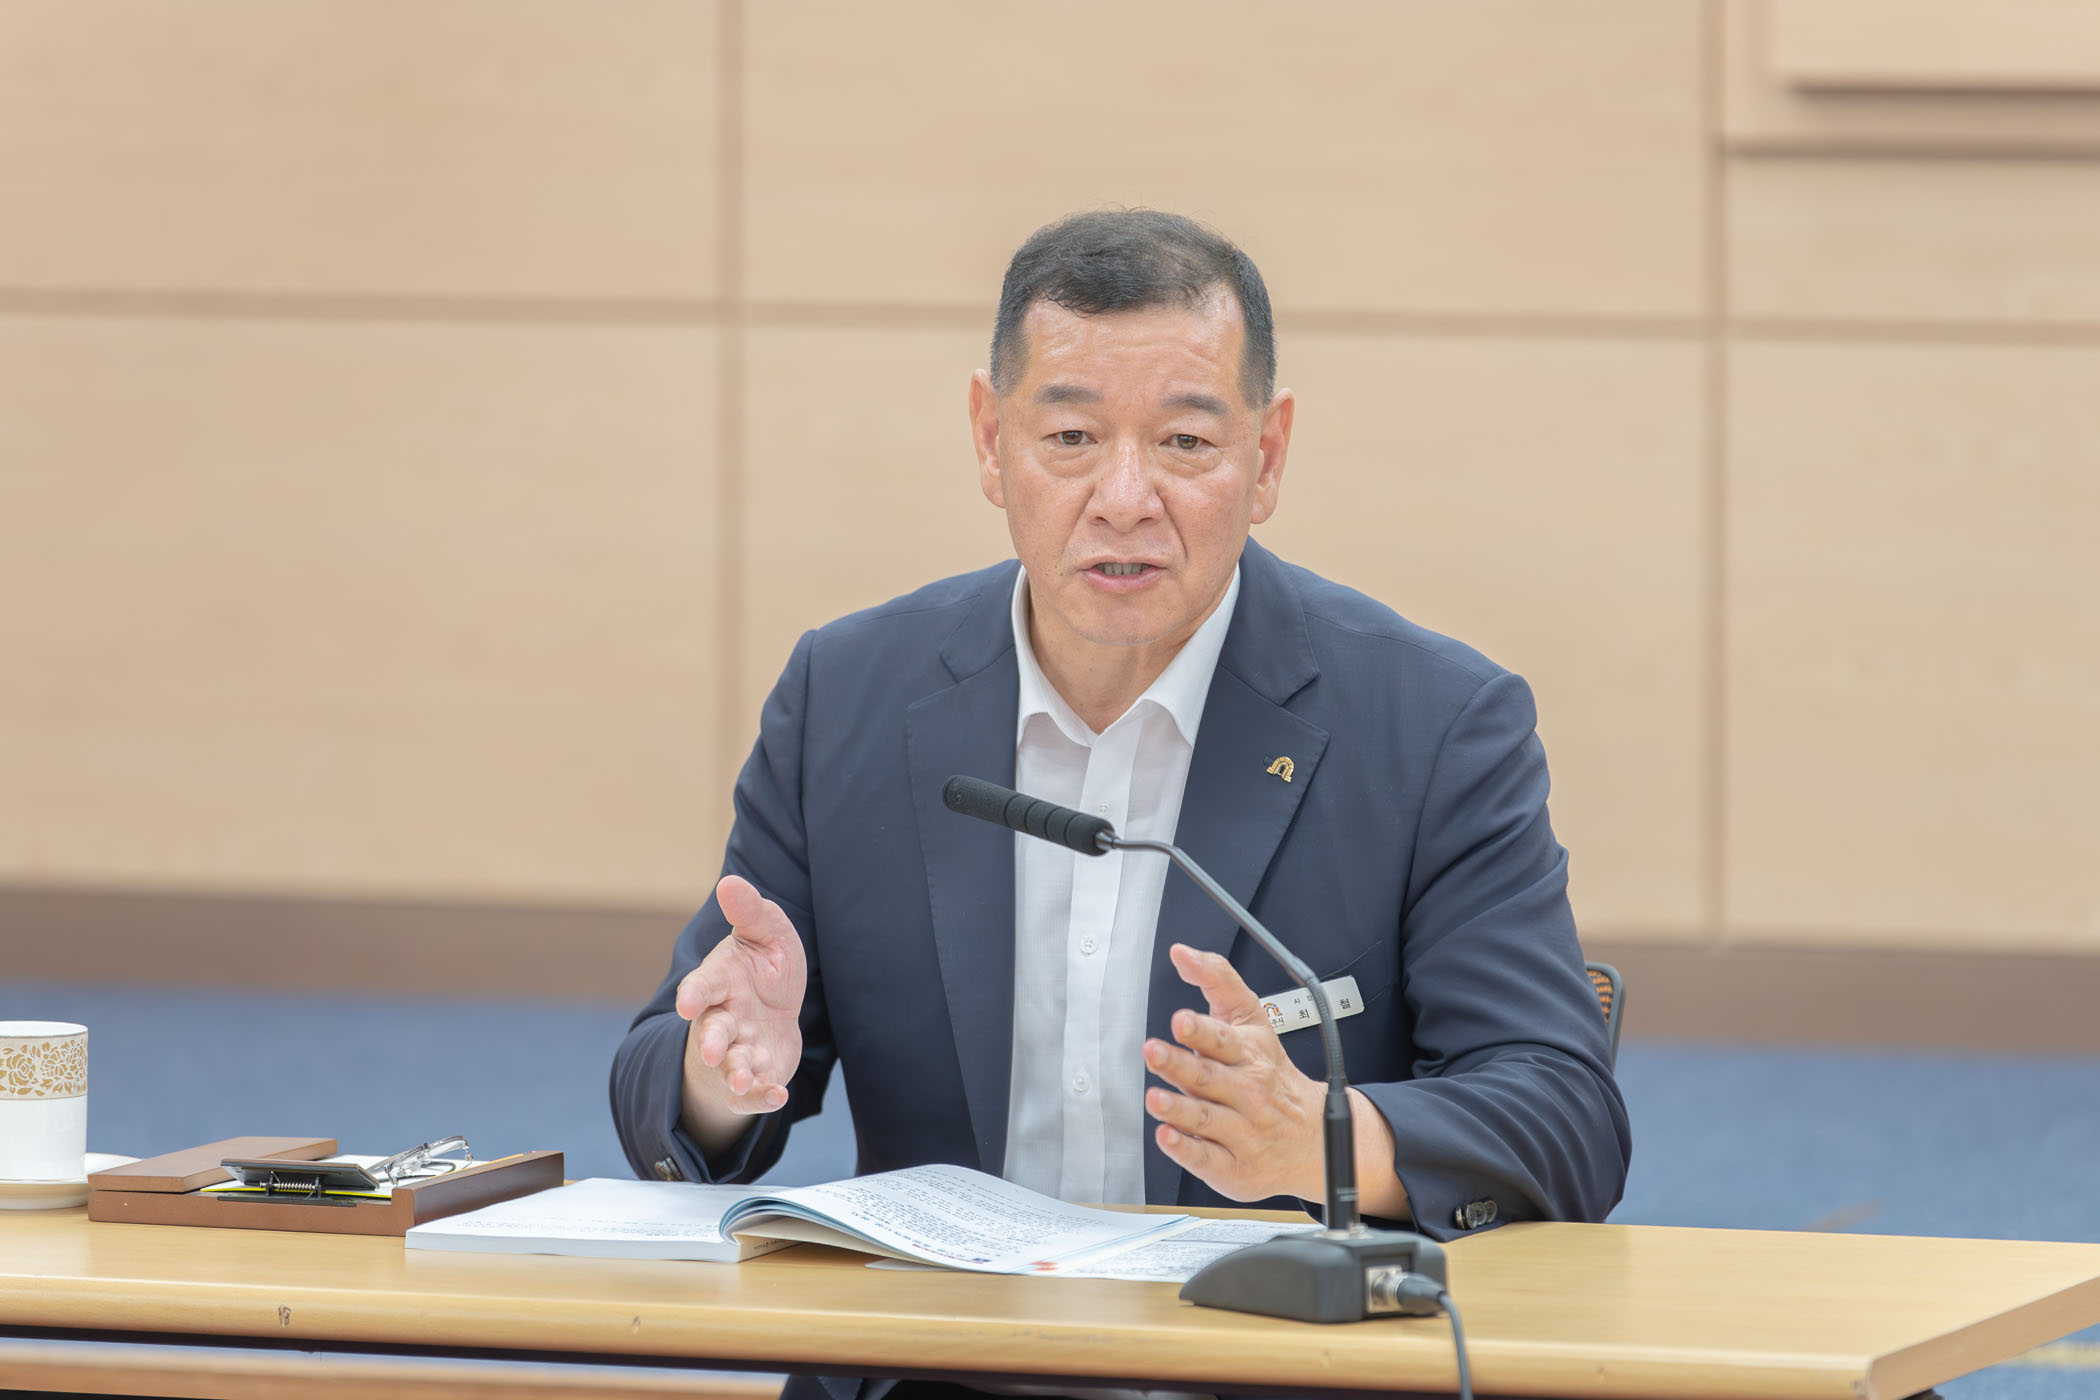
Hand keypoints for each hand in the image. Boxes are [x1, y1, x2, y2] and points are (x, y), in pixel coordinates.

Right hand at [675, 875, 806, 1150]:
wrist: (773, 1010)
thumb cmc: (762, 966)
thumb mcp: (765, 933)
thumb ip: (749, 912)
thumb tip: (730, 882)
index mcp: (721, 981)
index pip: (703, 986)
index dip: (694, 994)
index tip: (686, 1003)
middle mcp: (723, 1018)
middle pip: (712, 1033)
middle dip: (712, 1042)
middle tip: (714, 1052)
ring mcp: (738, 1051)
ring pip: (731, 1066)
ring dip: (736, 1074)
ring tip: (743, 1080)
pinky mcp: (755, 1075)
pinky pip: (755, 1091)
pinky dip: (764, 1097)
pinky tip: (778, 1097)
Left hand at [1141, 943, 1325, 1201]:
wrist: (1314, 1138)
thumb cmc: (1271, 1074)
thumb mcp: (1250, 1020)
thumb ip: (1217, 981)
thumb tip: (1182, 953)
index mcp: (1249, 1054)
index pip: (1224, 1039)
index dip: (1202, 1030)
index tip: (1181, 1020)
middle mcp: (1246, 1092)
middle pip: (1209, 1077)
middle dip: (1180, 1064)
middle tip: (1153, 1051)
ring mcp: (1241, 1131)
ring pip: (1206, 1119)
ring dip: (1179, 1108)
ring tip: (1155, 1098)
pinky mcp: (1232, 1166)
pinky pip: (1206, 1158)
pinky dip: (1186, 1149)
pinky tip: (1167, 1137)